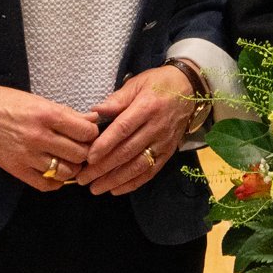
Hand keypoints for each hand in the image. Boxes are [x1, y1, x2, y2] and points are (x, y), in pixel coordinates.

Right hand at [0, 73, 100, 190]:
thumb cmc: (3, 101)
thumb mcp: (37, 100)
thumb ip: (66, 113)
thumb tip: (92, 119)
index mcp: (46, 114)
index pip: (86, 131)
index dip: (92, 133)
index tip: (87, 133)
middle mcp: (39, 136)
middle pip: (80, 153)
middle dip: (85, 151)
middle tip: (80, 147)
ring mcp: (27, 156)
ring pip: (66, 171)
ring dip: (72, 167)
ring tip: (68, 159)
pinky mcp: (16, 169)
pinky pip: (46, 184)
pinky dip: (56, 181)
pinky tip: (54, 171)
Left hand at [71, 65, 199, 195]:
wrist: (190, 89)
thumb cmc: (158, 84)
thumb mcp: (137, 84)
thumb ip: (116, 100)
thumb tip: (94, 112)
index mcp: (147, 107)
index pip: (124, 128)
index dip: (106, 144)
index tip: (89, 158)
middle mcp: (157, 127)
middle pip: (128, 151)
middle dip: (104, 168)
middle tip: (83, 178)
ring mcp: (164, 142)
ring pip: (138, 165)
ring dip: (116, 179)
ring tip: (96, 188)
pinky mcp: (168, 152)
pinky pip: (151, 171)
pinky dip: (133, 182)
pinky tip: (116, 189)